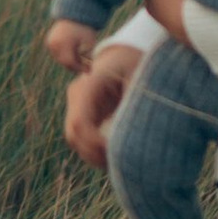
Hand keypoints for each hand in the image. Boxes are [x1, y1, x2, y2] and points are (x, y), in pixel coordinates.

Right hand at [43, 18, 96, 74]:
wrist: (73, 15)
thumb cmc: (84, 28)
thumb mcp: (89, 42)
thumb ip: (88, 57)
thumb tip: (88, 70)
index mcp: (63, 43)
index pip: (70, 62)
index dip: (80, 68)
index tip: (89, 70)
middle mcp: (54, 44)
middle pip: (64, 62)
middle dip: (76, 66)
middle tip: (86, 68)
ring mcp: (50, 43)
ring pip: (60, 59)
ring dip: (70, 62)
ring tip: (82, 61)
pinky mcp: (49, 42)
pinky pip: (57, 53)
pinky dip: (65, 55)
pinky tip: (76, 55)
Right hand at [64, 41, 141, 170]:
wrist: (130, 54)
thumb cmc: (139, 65)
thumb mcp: (143, 82)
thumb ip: (135, 109)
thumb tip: (131, 143)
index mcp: (92, 82)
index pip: (80, 122)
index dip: (94, 144)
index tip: (118, 154)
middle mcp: (78, 92)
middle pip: (75, 134)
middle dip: (95, 154)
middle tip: (124, 164)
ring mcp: (77, 103)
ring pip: (76, 140)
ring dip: (95, 155)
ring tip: (123, 162)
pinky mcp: (83, 112)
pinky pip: (83, 138)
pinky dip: (97, 151)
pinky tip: (117, 155)